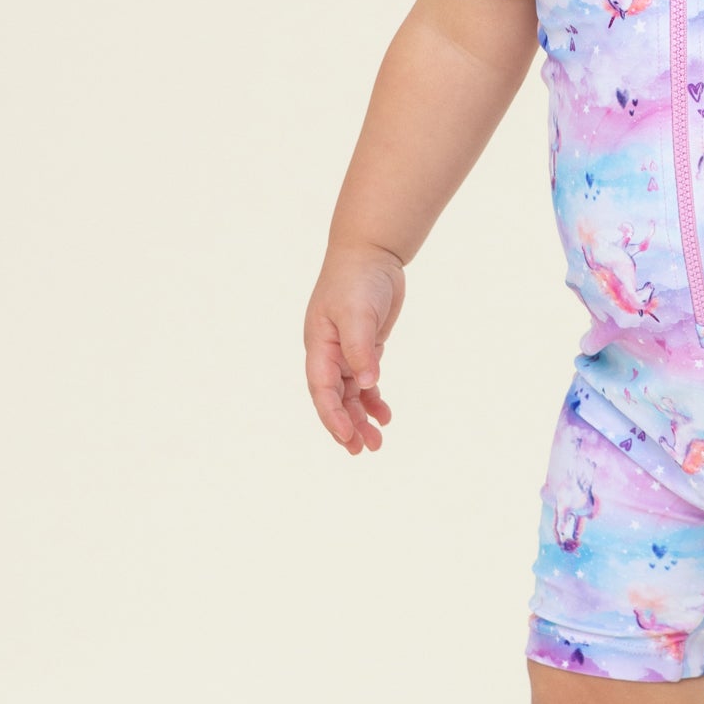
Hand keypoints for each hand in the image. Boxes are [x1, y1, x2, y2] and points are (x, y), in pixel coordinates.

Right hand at [305, 247, 404, 453]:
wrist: (371, 254)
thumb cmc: (357, 280)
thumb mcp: (357, 313)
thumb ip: (361, 349)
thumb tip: (366, 384)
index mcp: (318, 346)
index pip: (321, 390)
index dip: (332, 416)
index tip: (347, 438)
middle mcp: (328, 353)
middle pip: (333, 398)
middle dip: (347, 425)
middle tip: (363, 450)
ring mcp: (345, 351)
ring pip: (349, 394)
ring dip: (361, 417)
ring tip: (377, 441)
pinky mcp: (364, 347)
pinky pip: (364, 381)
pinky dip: (372, 399)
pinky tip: (384, 414)